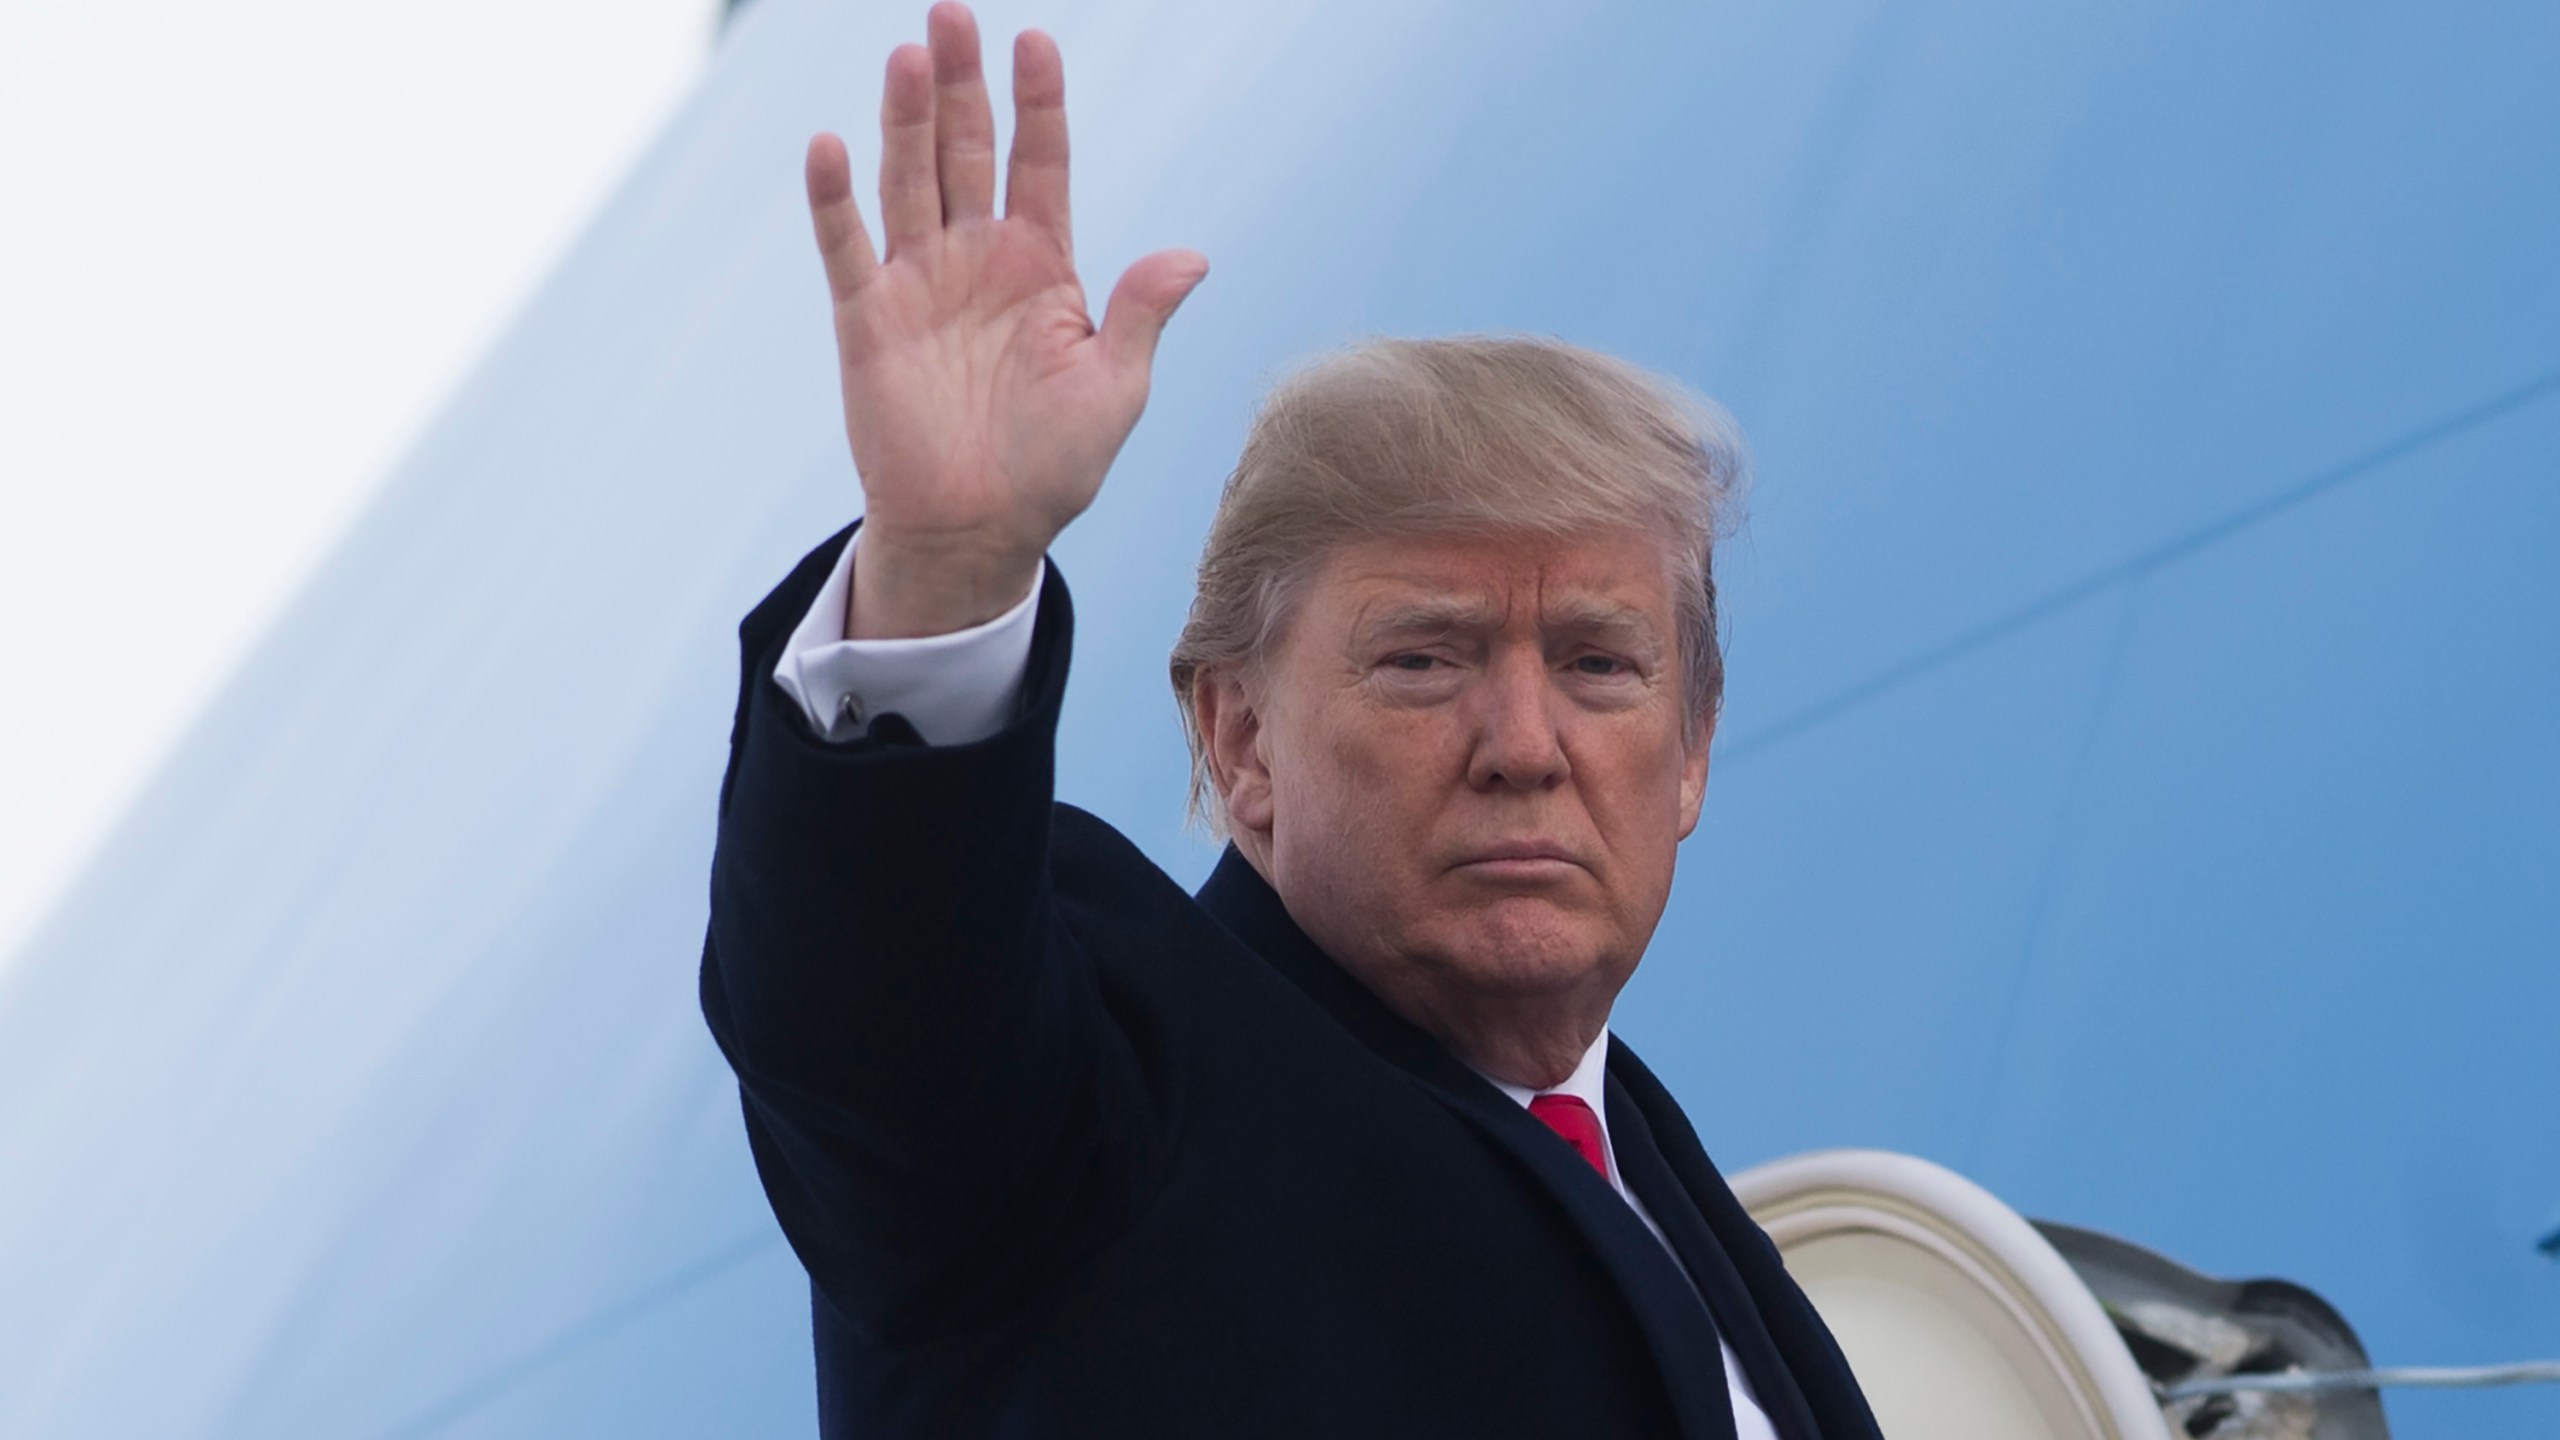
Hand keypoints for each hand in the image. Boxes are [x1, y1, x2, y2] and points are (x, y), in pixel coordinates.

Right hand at [807, 2, 1207, 637]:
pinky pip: (847, 247)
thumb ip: (1139, 316)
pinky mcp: (868, 319)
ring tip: (908, 56)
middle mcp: (977, 258)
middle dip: (961, 82)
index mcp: (1043, 265)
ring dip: (905, 119)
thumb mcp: (1114, 391)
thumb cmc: (1055, 466)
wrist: (980, 531)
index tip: (1036, 41)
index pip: (1040, 162)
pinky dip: (835, 199)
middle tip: (951, 12)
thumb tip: (1191, 255)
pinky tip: (831, 146)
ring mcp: (919, 282)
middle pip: (968, 149)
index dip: (1038, 103)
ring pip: (909, 179)